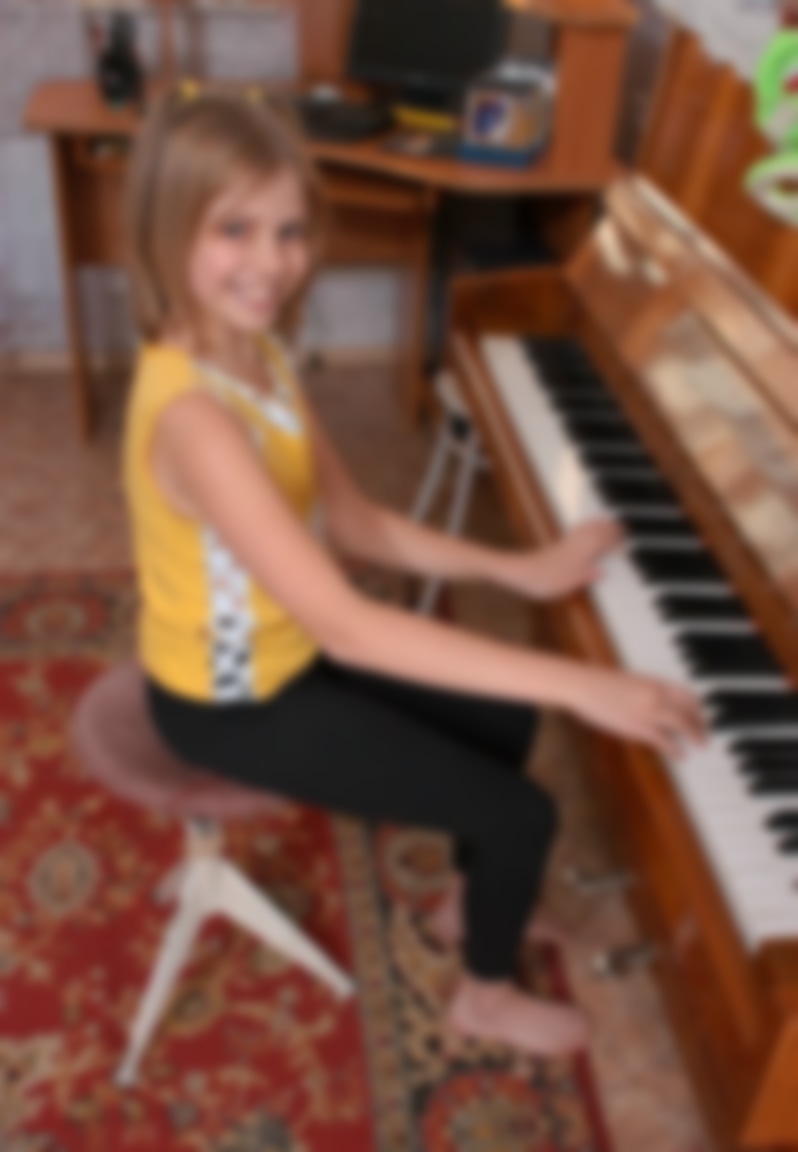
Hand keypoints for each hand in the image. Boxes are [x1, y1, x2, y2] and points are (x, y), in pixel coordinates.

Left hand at [502, 520, 623, 601]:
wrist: (518, 572)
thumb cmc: (541, 579)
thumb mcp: (566, 584)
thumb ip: (585, 576)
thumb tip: (601, 573)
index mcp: (578, 554)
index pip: (601, 541)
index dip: (613, 539)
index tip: (625, 538)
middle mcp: (572, 546)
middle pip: (594, 531)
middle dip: (608, 528)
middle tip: (621, 528)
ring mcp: (564, 544)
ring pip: (585, 529)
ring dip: (597, 525)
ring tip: (607, 524)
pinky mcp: (556, 546)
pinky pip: (575, 533)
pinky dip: (584, 529)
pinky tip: (584, 532)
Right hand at [564, 664, 705, 759]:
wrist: (583, 686)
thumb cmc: (600, 683)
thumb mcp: (630, 683)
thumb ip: (646, 693)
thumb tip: (654, 705)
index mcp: (655, 682)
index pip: (688, 695)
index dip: (698, 708)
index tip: (701, 716)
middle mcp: (657, 695)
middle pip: (690, 711)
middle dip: (701, 724)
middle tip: (704, 735)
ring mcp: (650, 711)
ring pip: (683, 725)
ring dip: (695, 736)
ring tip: (700, 745)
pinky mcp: (640, 727)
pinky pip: (666, 741)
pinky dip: (676, 749)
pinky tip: (680, 756)